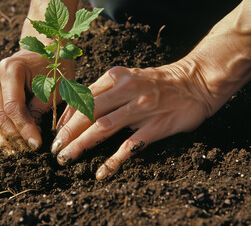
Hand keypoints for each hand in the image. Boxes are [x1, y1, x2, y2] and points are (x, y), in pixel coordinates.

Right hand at [0, 49, 74, 154]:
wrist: (46, 48)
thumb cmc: (55, 67)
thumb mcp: (53, 88)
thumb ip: (39, 111)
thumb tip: (31, 139)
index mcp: (11, 69)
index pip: (13, 107)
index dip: (24, 129)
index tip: (36, 145)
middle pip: (0, 113)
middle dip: (14, 136)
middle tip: (26, 152)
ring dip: (4, 136)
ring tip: (14, 152)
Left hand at [51, 62, 214, 179]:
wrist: (195, 81)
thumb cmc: (156, 82)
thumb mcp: (128, 78)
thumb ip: (104, 92)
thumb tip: (78, 111)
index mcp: (115, 77)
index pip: (83, 97)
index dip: (66, 116)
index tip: (56, 132)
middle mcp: (126, 89)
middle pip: (89, 112)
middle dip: (68, 132)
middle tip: (55, 149)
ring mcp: (141, 107)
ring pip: (104, 127)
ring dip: (82, 144)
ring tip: (67, 158)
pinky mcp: (156, 125)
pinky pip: (130, 145)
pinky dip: (114, 160)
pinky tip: (101, 172)